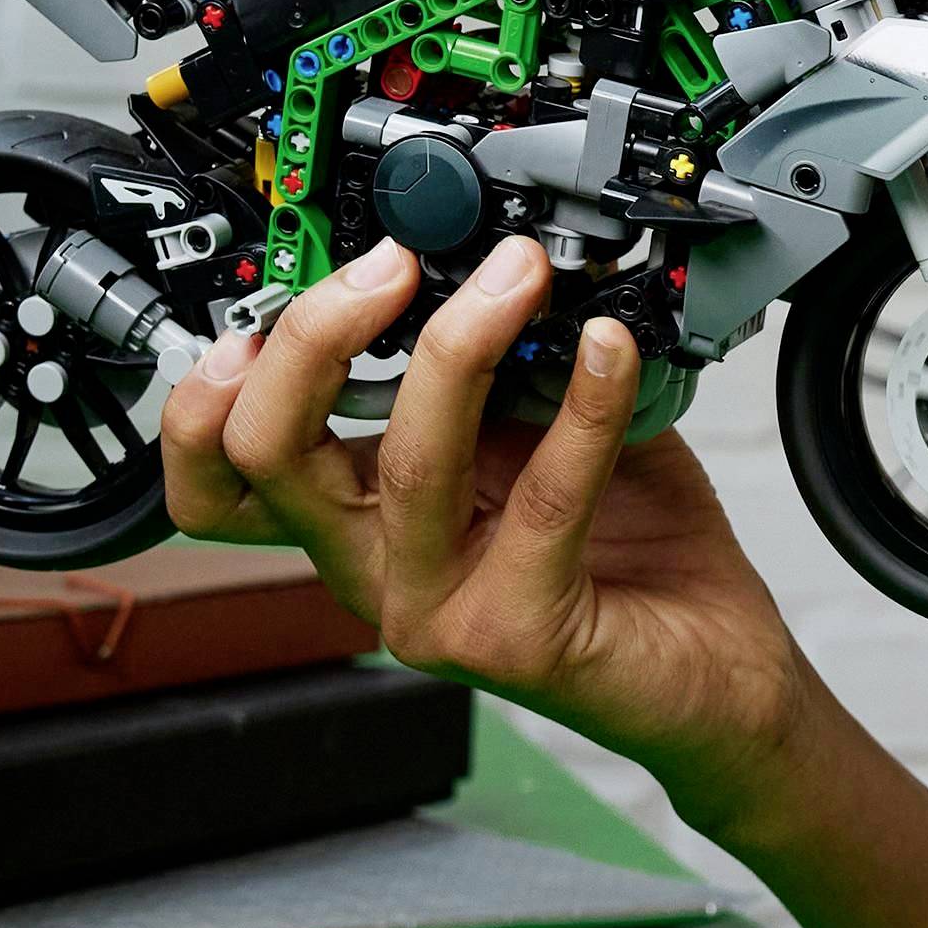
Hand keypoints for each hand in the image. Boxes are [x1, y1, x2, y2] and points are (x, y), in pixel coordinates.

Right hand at [159, 234, 809, 836]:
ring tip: (520, 278)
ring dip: (462, 346)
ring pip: (407, 464)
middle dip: (318, 334)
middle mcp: (376, 569)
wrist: (710, 669)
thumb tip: (487, 259)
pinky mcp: (514, 636)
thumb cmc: (629, 553)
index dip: (216, 378)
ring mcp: (435, 612)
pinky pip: (544, 498)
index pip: (222, 463)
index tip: (297, 278)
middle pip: (269, 454)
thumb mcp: (537, 430)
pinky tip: (610, 352)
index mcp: (358, 516)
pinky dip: (583, 406)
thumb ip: (497, 363)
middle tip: (395, 262)